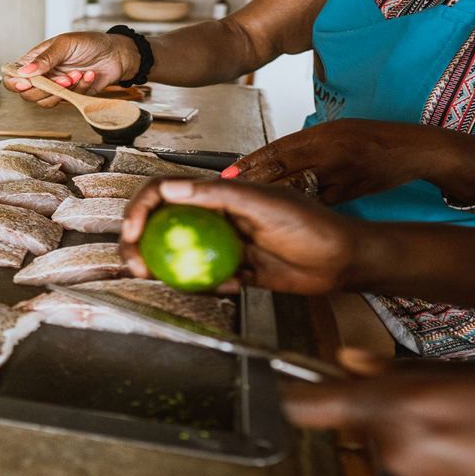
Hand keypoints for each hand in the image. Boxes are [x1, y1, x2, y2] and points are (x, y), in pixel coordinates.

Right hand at [2, 32, 139, 107]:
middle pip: (27, 94)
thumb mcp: (65, 44)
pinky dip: (79, 89)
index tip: (25, 84)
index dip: (14, 83)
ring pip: (45, 102)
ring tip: (77, 74)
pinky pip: (67, 101)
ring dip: (62, 91)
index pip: (13, 76)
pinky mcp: (71, 97)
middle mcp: (43, 76)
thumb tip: (25, 72)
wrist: (116, 54)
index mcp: (35, 60)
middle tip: (62, 78)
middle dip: (45, 89)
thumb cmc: (90, 43)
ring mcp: (56, 88)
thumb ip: (45, 58)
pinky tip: (88, 76)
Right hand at [119, 178, 362, 294]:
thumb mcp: (262, 203)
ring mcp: (221, 246)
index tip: (131, 231)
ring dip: (165, 270)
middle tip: (135, 264)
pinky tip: (233, 285)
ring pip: (178, 256)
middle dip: (138, 245)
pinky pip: (204, 280)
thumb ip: (216, 194)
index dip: (140, 210)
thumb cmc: (310, 224)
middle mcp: (213, 218)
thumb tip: (170, 189)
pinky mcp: (232, 271)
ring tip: (171, 282)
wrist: (342, 260)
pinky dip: (208, 286)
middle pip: (160, 227)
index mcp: (215, 195)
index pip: (164, 195)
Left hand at [224, 120, 432, 204]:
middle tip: (229, 191)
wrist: (411, 150)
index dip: (249, 162)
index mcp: (321, 134)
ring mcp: (338, 176)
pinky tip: (280, 215)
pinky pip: (315, 202)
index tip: (228, 173)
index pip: (277, 149)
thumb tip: (269, 158)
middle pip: (281, 170)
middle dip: (251, 181)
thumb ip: (302, 144)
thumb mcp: (334, 130)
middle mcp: (328, 154)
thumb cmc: (370, 137)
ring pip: (296, 190)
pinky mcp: (348, 194)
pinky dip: (296, 207)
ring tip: (247, 205)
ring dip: (270, 197)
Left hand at [284, 348, 474, 475]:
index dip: (290, 396)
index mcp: (392, 406)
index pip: (306, 406)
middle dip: (374, 408)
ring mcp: (409, 475)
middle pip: (355, 422)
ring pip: (383, 444)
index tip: (282, 388)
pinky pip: (407, 463)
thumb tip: (347, 358)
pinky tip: (450, 437)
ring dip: (402, 430)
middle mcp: (393, 447)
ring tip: (441, 416)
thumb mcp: (445, 370)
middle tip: (411, 397)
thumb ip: (387, 368)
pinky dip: (421, 450)